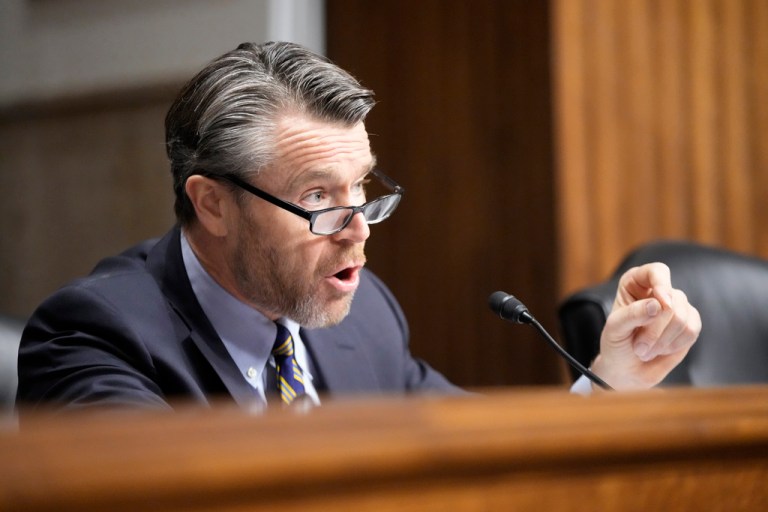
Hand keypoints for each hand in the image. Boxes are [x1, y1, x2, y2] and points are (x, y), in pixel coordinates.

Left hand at [591, 262, 701, 389]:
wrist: (627, 368)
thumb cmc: (616, 344)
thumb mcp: (615, 329)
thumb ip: (632, 314)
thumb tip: (658, 304)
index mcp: (635, 282)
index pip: (657, 271)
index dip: (662, 285)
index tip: (660, 303)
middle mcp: (658, 290)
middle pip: (672, 300)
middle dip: (655, 330)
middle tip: (639, 348)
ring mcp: (676, 306)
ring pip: (683, 317)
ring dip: (663, 341)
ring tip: (646, 351)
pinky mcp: (689, 323)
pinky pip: (692, 330)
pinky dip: (675, 345)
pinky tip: (661, 350)